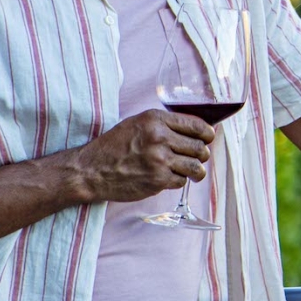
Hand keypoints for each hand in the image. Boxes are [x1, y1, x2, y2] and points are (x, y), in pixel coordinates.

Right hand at [73, 110, 213, 201]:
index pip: (196, 125)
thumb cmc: (113, 146)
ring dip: (196, 170)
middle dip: (202, 153)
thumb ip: (164, 124)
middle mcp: (159, 137)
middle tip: (198, 157)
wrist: (91, 170)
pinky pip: (181, 181)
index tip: (209, 138)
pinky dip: (178, 180)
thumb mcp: (137, 124)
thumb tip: (195, 130)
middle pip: (200, 147)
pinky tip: (168, 177)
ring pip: (195, 166)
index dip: (208, 133)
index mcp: (155, 119)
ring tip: (192, 171)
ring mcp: (159, 160)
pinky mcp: (157, 180)